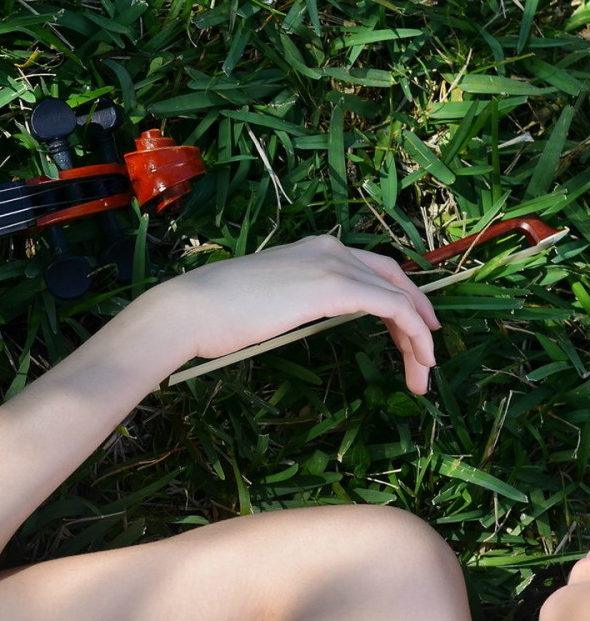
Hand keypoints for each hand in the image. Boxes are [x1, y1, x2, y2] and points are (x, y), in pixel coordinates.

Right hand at [151, 235, 440, 392]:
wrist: (192, 309)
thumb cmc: (211, 313)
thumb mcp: (260, 301)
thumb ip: (286, 300)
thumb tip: (287, 315)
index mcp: (310, 249)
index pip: (370, 269)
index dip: (399, 297)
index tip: (411, 329)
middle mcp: (329, 249)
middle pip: (392, 279)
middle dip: (417, 314)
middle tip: (427, 351)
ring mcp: (333, 264)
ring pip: (398, 296)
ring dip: (418, 336)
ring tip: (424, 371)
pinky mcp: (335, 287)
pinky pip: (392, 307)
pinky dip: (413, 332)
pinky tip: (420, 358)